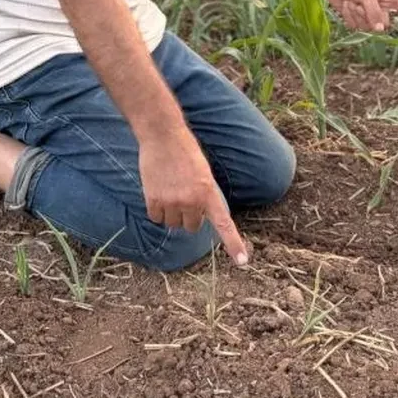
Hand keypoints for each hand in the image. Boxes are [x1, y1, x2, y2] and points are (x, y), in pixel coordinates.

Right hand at [139, 130, 248, 265]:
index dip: (234, 244)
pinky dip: (157, 210)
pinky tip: (158, 192)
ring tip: (170, 190)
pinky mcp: (154, 200)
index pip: (224, 224)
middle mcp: (191, 201)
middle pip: (191, 227)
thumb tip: (199, 215)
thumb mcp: (203, 172)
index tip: (243, 262)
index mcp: (208, 193)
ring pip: (173, 224)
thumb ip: (203, 194)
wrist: (163, 136)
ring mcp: (172, 202)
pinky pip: (156, 218)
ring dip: (172, 214)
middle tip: (184, 197)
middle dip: (189, 217)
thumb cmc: (185, 151)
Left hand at [320, 0, 397, 31]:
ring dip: (356, 15)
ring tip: (351, 1)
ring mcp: (368, 14)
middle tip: (360, 2)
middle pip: (384, 24)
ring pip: (367, 27)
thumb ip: (375, 12)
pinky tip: (344, 5)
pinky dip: (348, 16)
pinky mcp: (356, 18)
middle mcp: (381, 7)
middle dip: (370, 16)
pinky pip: (355, 27)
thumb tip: (381, 30)